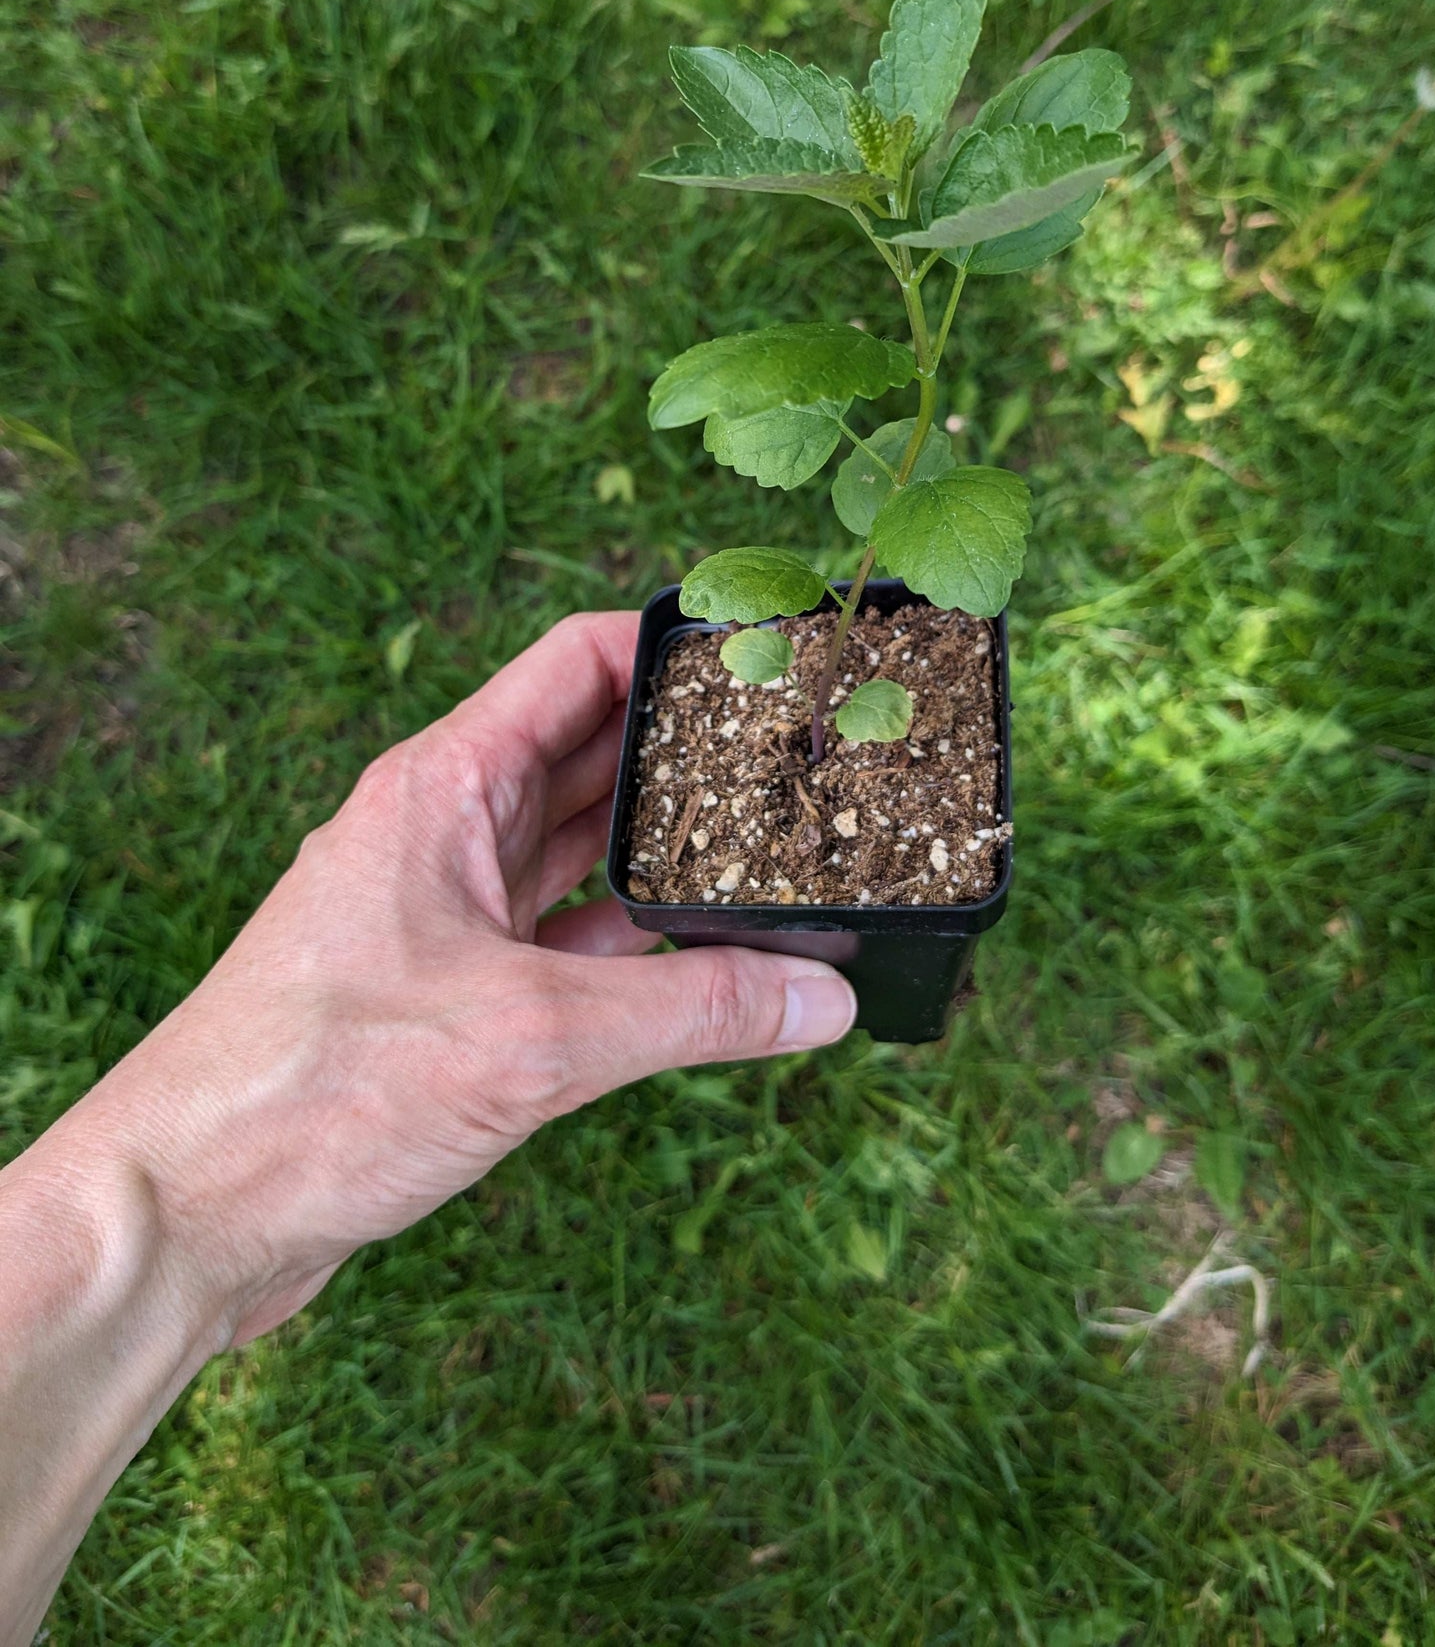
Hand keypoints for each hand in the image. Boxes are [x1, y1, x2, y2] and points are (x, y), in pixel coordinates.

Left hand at [67, 610, 856, 1345]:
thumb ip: (692, 1009)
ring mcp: (442, 914)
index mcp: (443, 785)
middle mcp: (442, 831)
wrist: (188, 1212)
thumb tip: (822, 994)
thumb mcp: (532, 1038)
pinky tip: (705, 959)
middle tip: (806, 759)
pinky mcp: (447, 995)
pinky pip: (563, 941)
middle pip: (589, 753)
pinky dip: (634, 944)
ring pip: (578, 851)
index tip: (768, 657)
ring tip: (779, 848)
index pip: (575, 662)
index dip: (671, 646)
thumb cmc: (317, 1092)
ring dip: (668, 851)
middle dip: (692, 752)